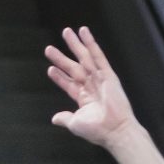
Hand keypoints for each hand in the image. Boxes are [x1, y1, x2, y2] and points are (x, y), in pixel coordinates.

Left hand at [44, 24, 137, 150]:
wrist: (114, 130)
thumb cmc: (97, 131)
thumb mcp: (76, 124)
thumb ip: (65, 118)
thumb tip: (54, 119)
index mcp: (84, 98)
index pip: (69, 84)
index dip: (59, 76)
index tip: (50, 68)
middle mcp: (91, 86)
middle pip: (74, 68)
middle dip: (62, 57)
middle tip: (49, 48)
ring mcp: (99, 79)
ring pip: (84, 58)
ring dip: (75, 45)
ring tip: (66, 32)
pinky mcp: (108, 74)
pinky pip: (98, 55)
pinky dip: (91, 43)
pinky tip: (84, 32)